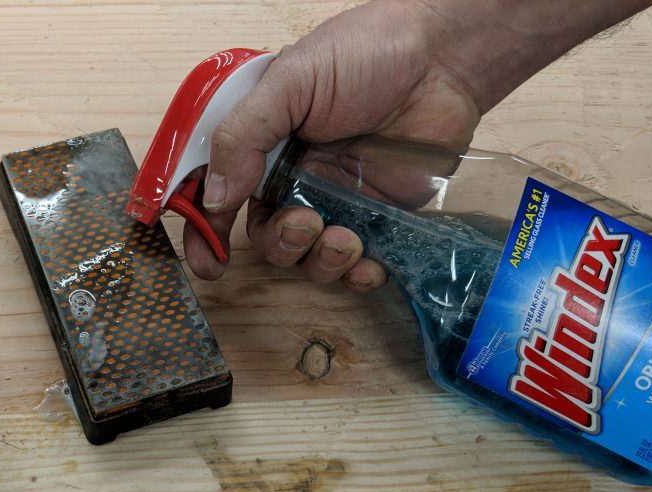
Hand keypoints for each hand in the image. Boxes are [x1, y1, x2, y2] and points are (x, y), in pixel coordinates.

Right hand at [185, 0, 481, 289]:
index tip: (208, 263)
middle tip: (304, 224)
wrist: (444, 58)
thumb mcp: (289, 82)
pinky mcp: (377, 219)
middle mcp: (292, 179)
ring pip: (307, 258)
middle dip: (279, 244)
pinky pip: (356, 266)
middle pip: (264, 237)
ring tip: (344, 238)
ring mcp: (335, 201)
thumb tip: (213, 197)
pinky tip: (369, 264)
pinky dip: (358, 277)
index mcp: (261, 146)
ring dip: (318, 261)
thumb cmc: (366, 54)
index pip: (218, 197)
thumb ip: (243, 137)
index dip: (206, 234)